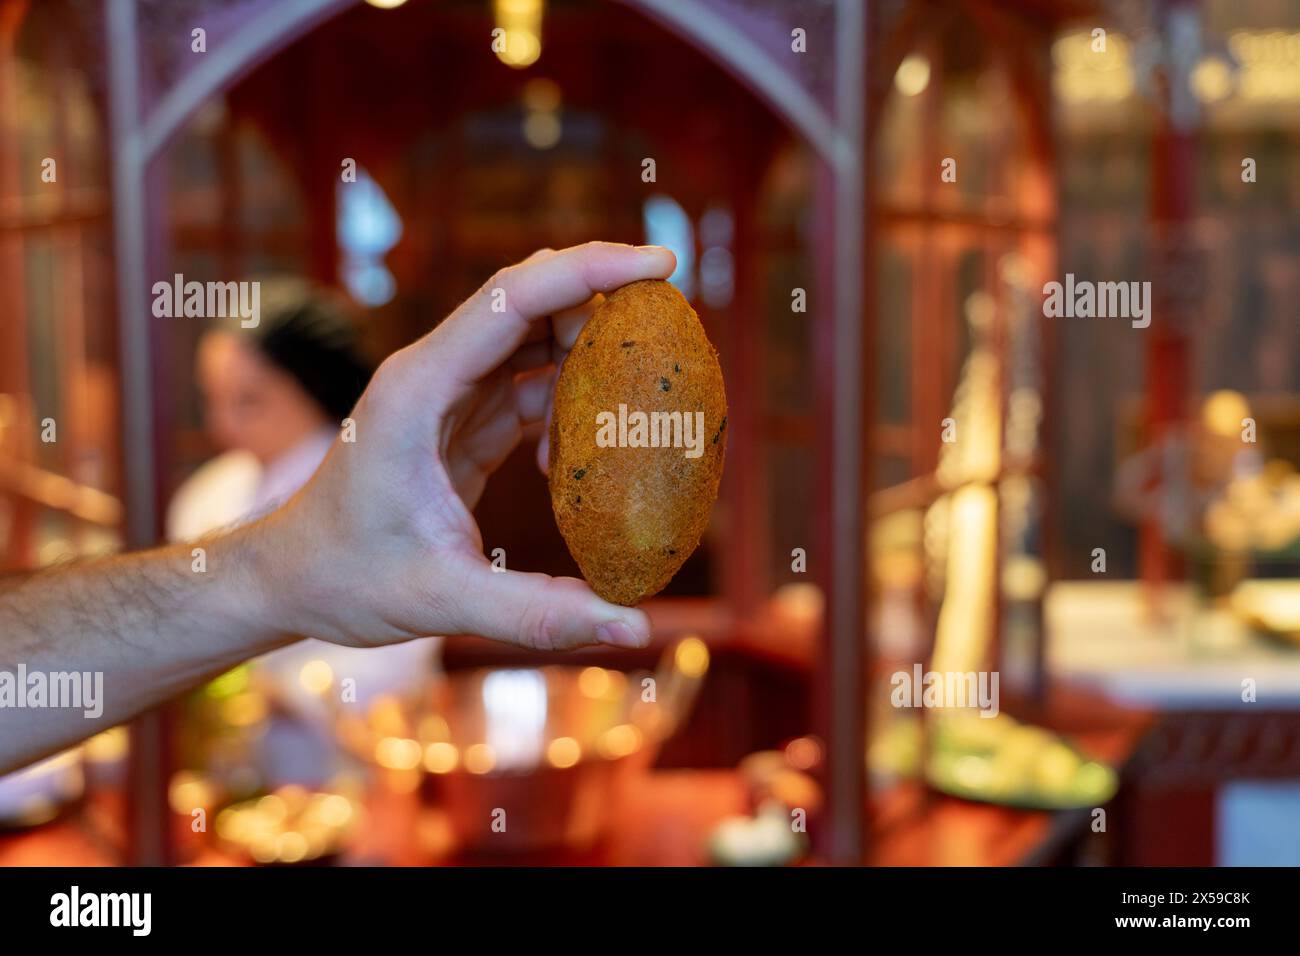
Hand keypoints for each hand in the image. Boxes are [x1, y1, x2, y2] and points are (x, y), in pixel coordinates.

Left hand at [251, 242, 676, 650]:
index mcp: (419, 389)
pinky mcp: (460, 420)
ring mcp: (448, 394)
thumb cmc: (347, 579)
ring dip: (590, 364)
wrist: (291, 579)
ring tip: (632, 414)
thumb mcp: (442, 599)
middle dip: (605, 312)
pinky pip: (529, 388)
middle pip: (534, 305)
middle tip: (670, 346)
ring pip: (536, 343)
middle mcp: (434, 374)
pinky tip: (576, 459)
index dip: (591, 270)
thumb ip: (539, 613)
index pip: (514, 298)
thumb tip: (635, 630)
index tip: (663, 264)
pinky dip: (567, 408)